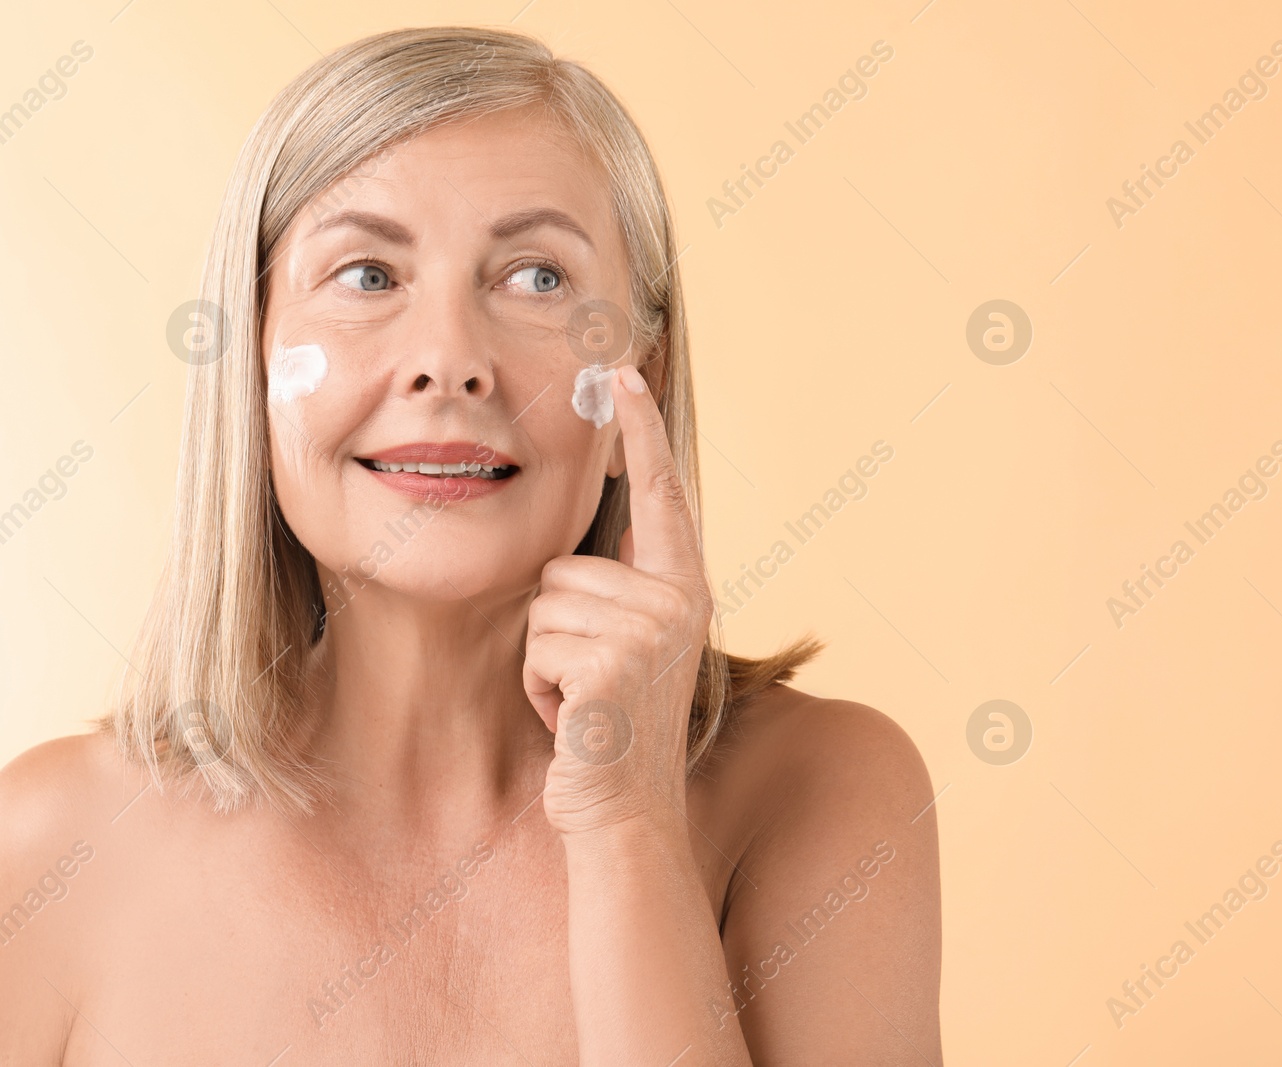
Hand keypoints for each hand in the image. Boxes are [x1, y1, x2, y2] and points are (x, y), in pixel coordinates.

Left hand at [522, 363, 713, 837]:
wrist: (623, 815)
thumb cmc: (611, 729)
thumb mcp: (626, 645)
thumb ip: (618, 587)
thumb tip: (588, 531)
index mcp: (686, 589)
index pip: (662, 494)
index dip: (642, 430)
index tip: (623, 368)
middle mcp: (679, 602)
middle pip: (564, 567)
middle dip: (554, 626)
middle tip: (588, 682)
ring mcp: (651, 633)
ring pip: (544, 605)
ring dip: (543, 661)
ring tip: (581, 702)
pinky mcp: (613, 666)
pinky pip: (537, 646)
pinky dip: (537, 689)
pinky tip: (571, 720)